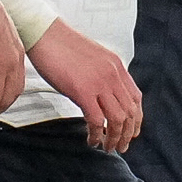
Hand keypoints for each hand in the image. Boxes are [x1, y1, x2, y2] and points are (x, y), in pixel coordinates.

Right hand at [26, 19, 142, 151]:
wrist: (45, 34)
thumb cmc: (61, 46)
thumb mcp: (92, 58)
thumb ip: (102, 74)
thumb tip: (103, 96)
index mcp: (116, 65)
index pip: (136, 98)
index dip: (136, 119)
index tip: (131, 132)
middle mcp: (112, 74)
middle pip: (130, 112)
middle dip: (127, 134)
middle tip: (120, 147)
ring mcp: (99, 82)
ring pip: (117, 120)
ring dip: (114, 138)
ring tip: (107, 147)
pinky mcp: (83, 91)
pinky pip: (97, 121)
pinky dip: (96, 135)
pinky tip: (91, 140)